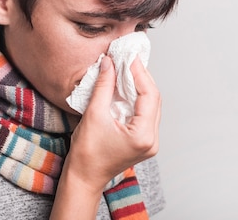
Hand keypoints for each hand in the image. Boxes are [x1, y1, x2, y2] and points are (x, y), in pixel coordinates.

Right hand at [50, 55, 160, 218]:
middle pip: (154, 99)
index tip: (130, 57)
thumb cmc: (86, 155)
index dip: (140, 73)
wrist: (83, 178)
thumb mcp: (93, 115)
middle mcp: (152, 139)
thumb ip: (104, 86)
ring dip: (140, 87)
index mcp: (143, 135)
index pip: (149, 95)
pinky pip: (145, 114)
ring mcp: (150, 142)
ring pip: (151, 106)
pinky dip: (138, 99)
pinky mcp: (144, 141)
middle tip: (128, 60)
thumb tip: (109, 63)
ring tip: (127, 70)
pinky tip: (127, 88)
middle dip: (141, 78)